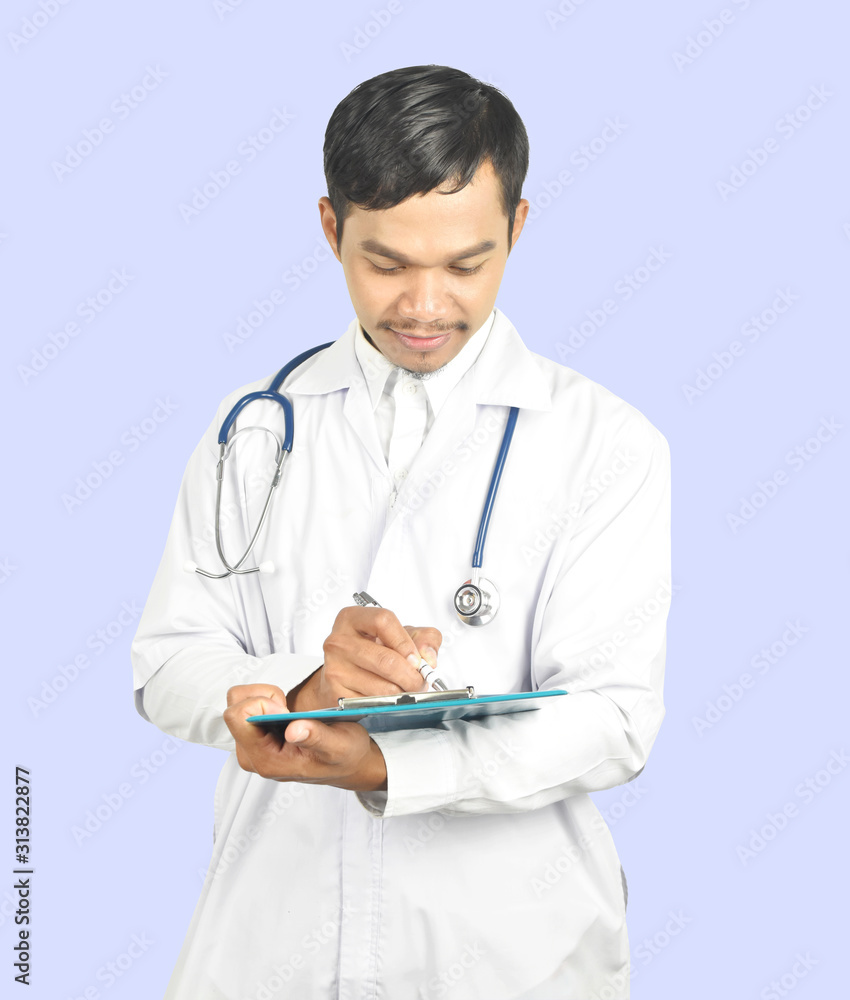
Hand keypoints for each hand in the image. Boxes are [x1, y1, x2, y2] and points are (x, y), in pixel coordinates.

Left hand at [223, 684, 386, 791]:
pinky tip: (285, 713)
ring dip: (264, 698)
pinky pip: (246, 707)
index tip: (285, 709)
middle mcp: (252, 755)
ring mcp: (252, 746)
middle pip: (234, 708)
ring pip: (238, 705)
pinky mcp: (255, 737)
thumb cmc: (343, 757)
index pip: (238, 718)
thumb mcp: (339, 746)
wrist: (346, 765)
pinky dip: (266, 701)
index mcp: (267, 760)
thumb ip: (316, 737)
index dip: (261, 703)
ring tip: (287, 710)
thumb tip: (293, 729)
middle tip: (287, 707)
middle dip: (262, 697)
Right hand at [288, 606, 442, 710]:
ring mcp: (334, 667)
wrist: (344, 674)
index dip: (405, 642)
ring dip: (403, 693)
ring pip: (383, 687)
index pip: (383, 621)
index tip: (417, 659)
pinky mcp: (336, 693)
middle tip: (420, 681)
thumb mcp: (401, 635)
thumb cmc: (373, 651)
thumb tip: (428, 657)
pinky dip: (388, 704)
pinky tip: (388, 697)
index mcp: (352, 618)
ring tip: (406, 689)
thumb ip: (424, 637)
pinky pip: (373, 703)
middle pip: (385, 659)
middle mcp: (339, 641)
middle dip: (411, 676)